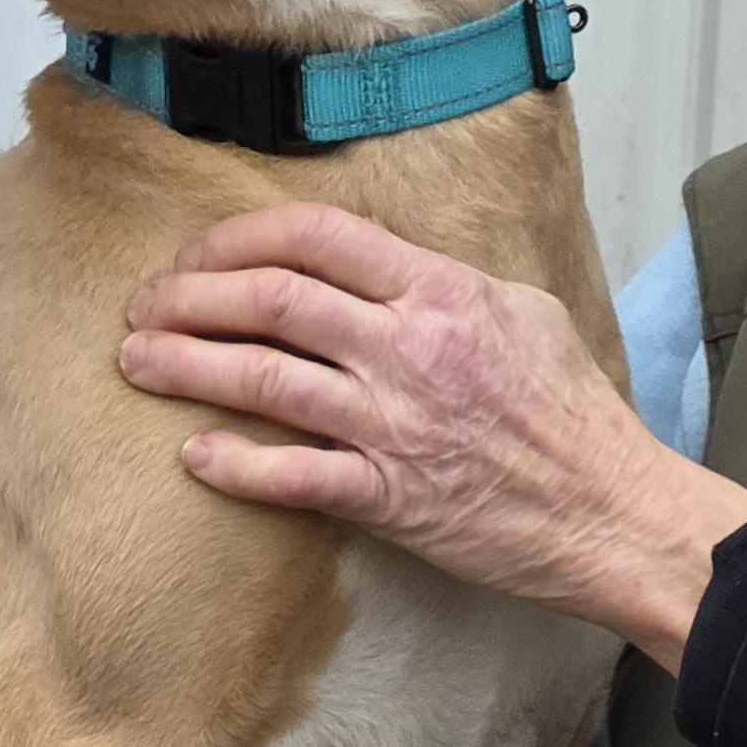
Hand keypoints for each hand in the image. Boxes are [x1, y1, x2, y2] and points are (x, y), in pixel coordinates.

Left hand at [115, 204, 746, 672]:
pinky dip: (234, 464)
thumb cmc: (571, 413)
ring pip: (263, 379)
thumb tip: (371, 268)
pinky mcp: (389, 498)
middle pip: (269, 299)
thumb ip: (439, 285)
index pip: (314, 236)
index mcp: (440, 291)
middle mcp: (408, 347)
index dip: (237, 238)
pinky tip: (193, 454)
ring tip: (135, 361)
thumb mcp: (519, 315)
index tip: (197, 255)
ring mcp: (394, 424)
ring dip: (184, 366)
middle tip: (142, 306)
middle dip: (188, 296)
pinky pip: (292, 476)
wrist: (611, 510)